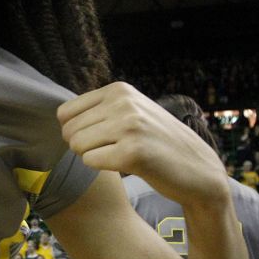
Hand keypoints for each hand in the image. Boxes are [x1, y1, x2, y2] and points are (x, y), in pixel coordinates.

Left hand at [57, 82, 228, 207]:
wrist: (198, 169)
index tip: (100, 138)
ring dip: (93, 157)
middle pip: (69, 131)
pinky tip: (128, 165)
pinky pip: (91, 162)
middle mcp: (123, 103)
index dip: (76, 131)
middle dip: (84, 146)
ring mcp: (129, 126)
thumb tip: (60, 117)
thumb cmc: (158, 142)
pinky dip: (103, 168)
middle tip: (112, 150)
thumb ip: (101, 108)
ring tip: (120, 155)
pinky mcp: (132, 153)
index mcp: (119, 90)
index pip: (65, 112)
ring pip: (77, 146)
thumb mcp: (132, 111)